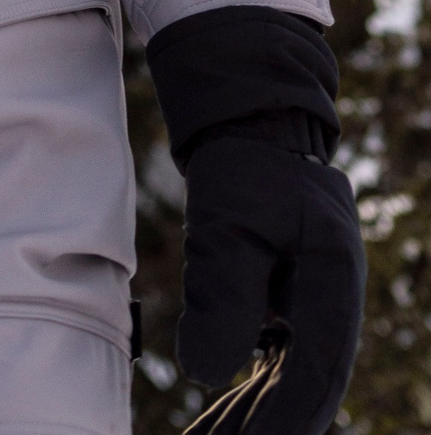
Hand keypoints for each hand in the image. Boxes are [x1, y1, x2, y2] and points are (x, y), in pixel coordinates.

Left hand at [177, 136, 363, 434]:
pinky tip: (210, 429)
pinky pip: (268, 372)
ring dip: (249, 423)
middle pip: (303, 391)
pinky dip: (241, 402)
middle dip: (265, 430)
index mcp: (333, 283)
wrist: (252, 133)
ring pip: (283, 387)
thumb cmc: (244, 172)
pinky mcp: (286, 316)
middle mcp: (331, 308)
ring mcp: (311, 315)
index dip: (286, 420)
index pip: (314, 372)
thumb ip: (222, 295)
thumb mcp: (227, 225)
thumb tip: (203, 375)